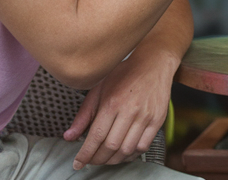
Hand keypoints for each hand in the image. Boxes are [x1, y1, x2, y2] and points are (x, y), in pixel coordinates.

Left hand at [64, 52, 176, 168]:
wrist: (153, 64)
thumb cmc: (124, 74)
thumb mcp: (98, 89)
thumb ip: (83, 115)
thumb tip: (69, 136)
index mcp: (112, 102)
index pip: (96, 136)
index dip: (85, 154)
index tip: (78, 163)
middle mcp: (130, 110)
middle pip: (111, 146)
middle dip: (97, 159)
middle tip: (91, 160)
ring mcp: (146, 116)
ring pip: (127, 150)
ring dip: (114, 160)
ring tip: (106, 158)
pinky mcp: (158, 120)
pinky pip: (143, 146)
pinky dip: (131, 154)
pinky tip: (123, 152)